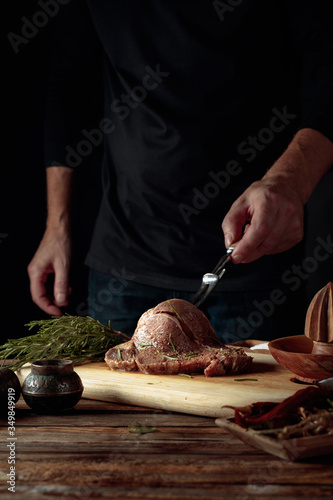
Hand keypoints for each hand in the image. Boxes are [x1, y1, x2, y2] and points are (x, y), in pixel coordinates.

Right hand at [27, 229, 71, 314]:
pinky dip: (58, 286)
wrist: (60, 229)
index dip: (47, 307)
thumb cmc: (60, 244)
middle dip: (53, 301)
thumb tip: (61, 301)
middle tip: (65, 306)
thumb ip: (61, 284)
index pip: (37, 297)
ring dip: (57, 294)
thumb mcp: (63, 266)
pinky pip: (50, 282)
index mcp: (35, 273)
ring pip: (46, 289)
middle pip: (41, 294)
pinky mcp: (46, 268)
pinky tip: (68, 286)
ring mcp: (40, 270)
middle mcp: (35, 272)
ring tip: (69, 295)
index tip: (58, 313)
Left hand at [222, 128, 332, 263]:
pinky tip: (265, 235)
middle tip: (238, 250)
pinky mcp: (297, 234)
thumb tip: (230, 243)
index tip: (235, 256)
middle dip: (248, 252)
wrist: (286, 187)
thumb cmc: (263, 194)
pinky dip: (266, 247)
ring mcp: (294, 224)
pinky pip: (277, 249)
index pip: (260, 229)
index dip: (246, 246)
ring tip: (254, 232)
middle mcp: (286, 212)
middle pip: (265, 243)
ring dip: (257, 248)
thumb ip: (231, 223)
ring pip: (270, 248)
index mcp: (270, 201)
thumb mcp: (240, 203)